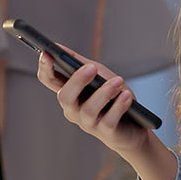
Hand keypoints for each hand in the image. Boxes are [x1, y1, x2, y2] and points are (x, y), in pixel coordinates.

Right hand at [35, 44, 154, 157]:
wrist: (135, 124)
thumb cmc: (113, 96)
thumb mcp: (98, 75)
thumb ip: (79, 63)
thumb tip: (58, 46)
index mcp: (69, 93)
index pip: (49, 80)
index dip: (45, 68)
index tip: (47, 53)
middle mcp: (73, 110)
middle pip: (65, 96)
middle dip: (77, 81)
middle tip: (92, 67)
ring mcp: (88, 123)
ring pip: (89, 109)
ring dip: (105, 92)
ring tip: (118, 81)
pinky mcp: (106, 132)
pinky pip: (108, 120)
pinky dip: (118, 106)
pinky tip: (126, 95)